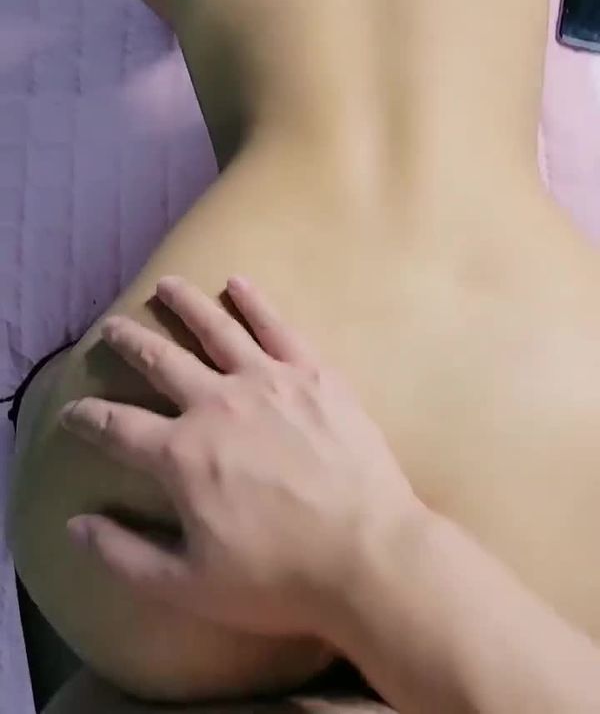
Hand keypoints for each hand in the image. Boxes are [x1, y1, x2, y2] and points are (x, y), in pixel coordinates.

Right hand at [60, 276, 419, 638]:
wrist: (367, 552)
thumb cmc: (277, 578)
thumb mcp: (187, 585)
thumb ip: (124, 555)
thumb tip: (76, 524)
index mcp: (181, 455)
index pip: (116, 427)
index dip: (87, 418)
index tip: (72, 411)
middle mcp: (216, 404)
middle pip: (160, 361)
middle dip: (129, 342)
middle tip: (111, 327)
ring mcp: (267, 381)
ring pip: (215, 329)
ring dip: (185, 304)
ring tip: (166, 285)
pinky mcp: (312, 374)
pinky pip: (276, 325)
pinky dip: (253, 301)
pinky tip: (237, 284)